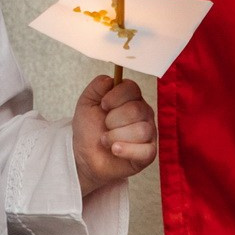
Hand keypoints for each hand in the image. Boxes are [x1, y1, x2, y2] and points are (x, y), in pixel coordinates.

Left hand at [71, 76, 157, 194]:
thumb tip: (110, 79)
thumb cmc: (89, 128)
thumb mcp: (87, 102)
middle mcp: (143, 113)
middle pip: (136, 110)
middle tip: (105, 126)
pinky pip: (146, 150)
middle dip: (113, 120)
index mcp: (130, 98)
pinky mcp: (148, 153)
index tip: (103, 106)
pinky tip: (115, 150)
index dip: (115, 97)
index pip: (132, 88)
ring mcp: (148, 133)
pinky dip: (127, 150)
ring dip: (117, 136)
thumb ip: (97, 86)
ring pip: (142, 130)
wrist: (85, 155)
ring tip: (106, 140)